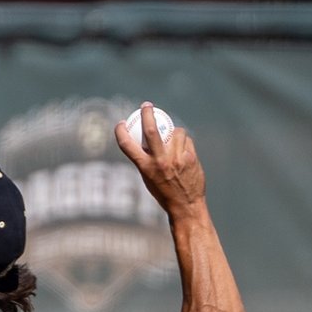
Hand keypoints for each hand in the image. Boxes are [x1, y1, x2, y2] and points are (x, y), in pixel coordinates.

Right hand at [115, 103, 205, 217]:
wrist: (186, 206)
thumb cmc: (165, 193)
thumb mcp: (148, 178)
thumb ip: (146, 160)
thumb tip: (144, 141)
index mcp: (145, 167)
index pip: (127, 145)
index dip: (121, 131)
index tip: (121, 123)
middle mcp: (160, 162)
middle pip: (151, 131)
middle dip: (147, 114)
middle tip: (147, 106)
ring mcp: (176, 159)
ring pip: (176, 132)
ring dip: (174, 132)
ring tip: (174, 139)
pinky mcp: (190, 157)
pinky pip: (187, 141)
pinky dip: (184, 142)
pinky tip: (184, 151)